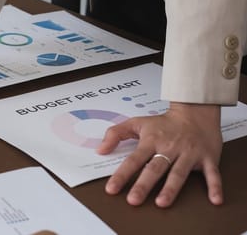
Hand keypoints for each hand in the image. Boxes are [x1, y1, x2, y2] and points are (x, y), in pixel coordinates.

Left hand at [97, 102, 222, 206]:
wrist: (195, 112)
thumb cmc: (164, 122)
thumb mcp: (136, 122)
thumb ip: (115, 134)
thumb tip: (100, 150)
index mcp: (152, 141)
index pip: (133, 160)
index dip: (122, 174)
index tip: (112, 189)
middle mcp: (170, 148)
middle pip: (155, 168)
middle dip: (143, 184)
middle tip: (133, 199)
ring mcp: (189, 153)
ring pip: (179, 172)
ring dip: (171, 188)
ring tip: (162, 202)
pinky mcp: (207, 158)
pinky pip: (212, 174)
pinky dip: (215, 186)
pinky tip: (214, 200)